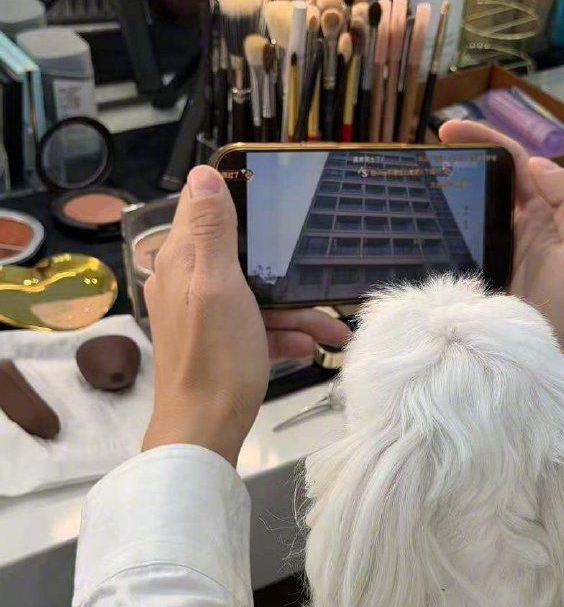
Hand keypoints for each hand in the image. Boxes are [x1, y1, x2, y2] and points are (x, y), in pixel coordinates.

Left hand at [143, 166, 351, 464]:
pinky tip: (314, 346)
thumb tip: (203, 173)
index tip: (278, 198)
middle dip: (285, 269)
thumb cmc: (215, 358)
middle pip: (241, 257)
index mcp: (181, 263)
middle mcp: (187, 284)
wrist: (205, 433)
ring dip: (297, 311)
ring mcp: (205, 316)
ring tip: (338, 329)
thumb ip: (213, 231)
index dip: (237, 200)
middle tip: (322, 272)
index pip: (201, 211)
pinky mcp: (221, 344)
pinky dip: (285, 334)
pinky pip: (256, 327)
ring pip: (256, 296)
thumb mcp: (218, 286)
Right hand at [439, 121, 563, 429]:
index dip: (483, 140)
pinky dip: (433, 234)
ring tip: (405, 186)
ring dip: (440, 196)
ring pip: (465, 212)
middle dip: (454, 163)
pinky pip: (452, 247)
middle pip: (483, 182)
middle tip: (416, 158)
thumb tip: (533, 163)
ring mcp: (491, 251)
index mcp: (544, 211)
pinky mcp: (471, 278)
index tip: (446, 130)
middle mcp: (515, 226)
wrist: (560, 358)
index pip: (513, 162)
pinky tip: (409, 228)